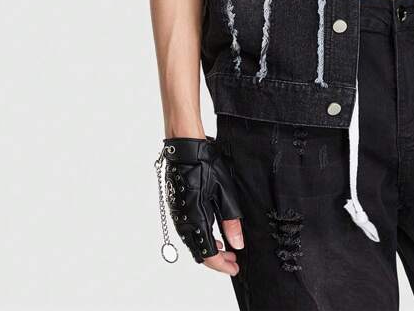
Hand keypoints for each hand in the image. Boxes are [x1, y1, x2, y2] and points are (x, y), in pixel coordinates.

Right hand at [162, 136, 243, 274]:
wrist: (184, 146)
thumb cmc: (205, 164)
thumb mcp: (224, 190)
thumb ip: (231, 219)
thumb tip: (237, 243)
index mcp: (196, 219)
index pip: (208, 254)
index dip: (222, 265)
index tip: (235, 267)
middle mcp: (183, 221)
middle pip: (198, 251)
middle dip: (217, 259)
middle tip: (233, 259)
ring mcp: (177, 214)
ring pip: (192, 242)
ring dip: (208, 248)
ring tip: (225, 247)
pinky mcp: (176, 206)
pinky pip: (187, 231)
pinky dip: (200, 237)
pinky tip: (211, 231)